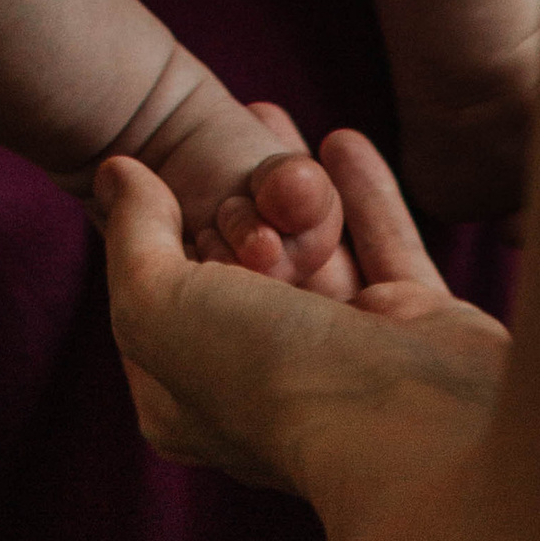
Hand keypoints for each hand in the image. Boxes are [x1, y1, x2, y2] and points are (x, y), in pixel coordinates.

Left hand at [98, 131, 507, 492]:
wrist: (420, 429)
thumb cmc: (273, 377)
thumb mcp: (159, 308)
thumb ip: (132, 241)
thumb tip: (119, 177)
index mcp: (193, 404)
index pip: (155, 307)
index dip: (149, 238)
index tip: (145, 168)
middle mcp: (272, 387)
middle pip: (241, 272)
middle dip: (227, 199)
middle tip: (218, 128)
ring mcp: (353, 362)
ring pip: (313, 255)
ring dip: (290, 187)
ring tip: (269, 111)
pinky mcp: (419, 331)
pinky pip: (383, 247)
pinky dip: (362, 196)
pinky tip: (341, 139)